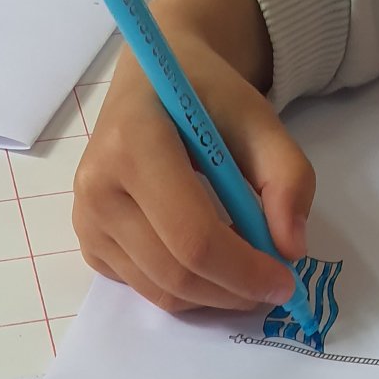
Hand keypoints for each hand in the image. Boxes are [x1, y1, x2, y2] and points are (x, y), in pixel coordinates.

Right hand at [73, 0, 315, 314]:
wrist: (152, 84)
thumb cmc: (203, 96)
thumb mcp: (258, 118)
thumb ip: (287, 178)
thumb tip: (291, 250)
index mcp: (134, 144)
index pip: (193, 236)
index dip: (244, 271)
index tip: (285, 282)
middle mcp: (98, 188)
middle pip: (177, 273)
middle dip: (234, 291)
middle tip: (273, 286)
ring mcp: (86, 221)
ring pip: (162, 292)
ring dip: (214, 295)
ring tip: (246, 270)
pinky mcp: (89, 244)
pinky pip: (146, 289)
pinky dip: (188, 289)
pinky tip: (209, 260)